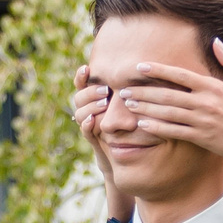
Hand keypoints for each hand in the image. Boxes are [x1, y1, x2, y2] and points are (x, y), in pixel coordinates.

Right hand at [72, 66, 132, 222]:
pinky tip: (92, 119)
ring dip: (90, 106)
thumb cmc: (134, 125)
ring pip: (80, 112)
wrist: (131, 155)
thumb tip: (143, 67)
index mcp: (97, 99)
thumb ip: (131, 88)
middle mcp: (90, 111)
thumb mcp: (133, 104)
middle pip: (79, 97)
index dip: (81, 76)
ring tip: (103, 103)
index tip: (87, 68)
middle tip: (106, 90)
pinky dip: (86, 124)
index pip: (82, 85)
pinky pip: (85, 130)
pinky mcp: (94, 139)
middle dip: (91, 92)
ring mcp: (90, 125)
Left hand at [115, 41, 222, 168]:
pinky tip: (142, 125)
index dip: (159, 71)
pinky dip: (157, 128)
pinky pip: (174, 132)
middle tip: (124, 90)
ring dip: (145, 109)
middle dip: (143, 92)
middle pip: (168, 95)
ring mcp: (202, 121)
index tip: (140, 67)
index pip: (180, 75)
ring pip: (167, 114)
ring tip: (128, 105)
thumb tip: (216, 41)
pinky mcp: (201, 138)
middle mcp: (205, 103)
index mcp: (214, 87)